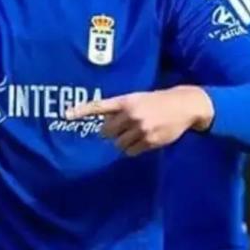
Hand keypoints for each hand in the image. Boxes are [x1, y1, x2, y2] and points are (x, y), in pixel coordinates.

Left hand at [64, 85, 213, 155]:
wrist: (183, 105)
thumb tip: (105, 125)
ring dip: (123, 142)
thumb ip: (121, 109)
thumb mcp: (138, 98)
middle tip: (121, 129)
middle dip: (111, 133)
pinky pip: (131, 151)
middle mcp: (131, 114)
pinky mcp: (149, 141)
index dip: (82, 110)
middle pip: (107, 132)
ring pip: (119, 144)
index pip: (99, 106)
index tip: (66, 114)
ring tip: (135, 133)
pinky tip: (143, 140)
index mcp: (126, 101)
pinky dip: (133, 148)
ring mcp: (140, 129)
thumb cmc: (157, 100)